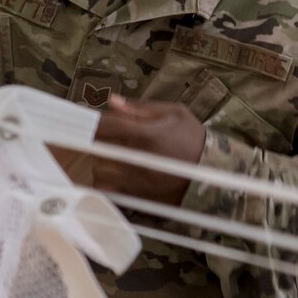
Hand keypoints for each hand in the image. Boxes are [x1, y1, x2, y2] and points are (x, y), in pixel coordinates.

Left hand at [91, 96, 205, 204]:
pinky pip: (110, 191)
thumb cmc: (193, 137)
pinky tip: (114, 176)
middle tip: (105, 139)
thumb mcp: (174, 113)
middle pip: (99, 149)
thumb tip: (112, 101)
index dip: (92, 122)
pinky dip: (106, 183)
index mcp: (146, 134)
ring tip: (113, 157)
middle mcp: (138, 159)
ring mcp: (137, 181)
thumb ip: (141, 108)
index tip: (83, 120)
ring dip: (101, 162)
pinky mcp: (138, 196)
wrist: (213, 172)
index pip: (106, 126)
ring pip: (100, 171)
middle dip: (98, 143)